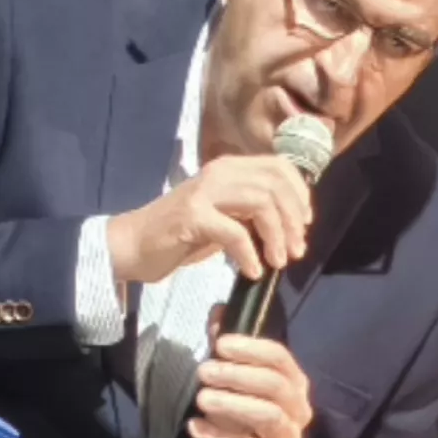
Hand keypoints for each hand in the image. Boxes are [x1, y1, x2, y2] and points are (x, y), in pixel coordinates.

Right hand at [109, 153, 315, 288]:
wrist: (132, 245)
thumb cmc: (180, 235)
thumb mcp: (223, 218)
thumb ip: (251, 214)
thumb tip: (290, 226)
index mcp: (229, 169)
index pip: (278, 167)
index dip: (299, 194)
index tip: (305, 224)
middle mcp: (218, 173)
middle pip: (274, 184)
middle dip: (293, 219)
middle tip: (296, 250)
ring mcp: (204, 193)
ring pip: (260, 203)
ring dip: (276, 235)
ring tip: (278, 261)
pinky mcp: (192, 217)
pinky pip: (234, 233)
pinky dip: (249, 254)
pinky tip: (252, 271)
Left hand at [187, 332, 312, 437]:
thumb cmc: (242, 421)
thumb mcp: (234, 385)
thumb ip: (227, 351)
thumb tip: (218, 311)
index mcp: (294, 385)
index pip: (281, 359)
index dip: (251, 349)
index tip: (220, 344)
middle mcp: (298, 411)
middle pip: (276, 386)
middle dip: (238, 374)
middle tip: (204, 371)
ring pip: (268, 416)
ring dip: (232, 403)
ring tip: (201, 398)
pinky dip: (220, 436)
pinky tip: (196, 427)